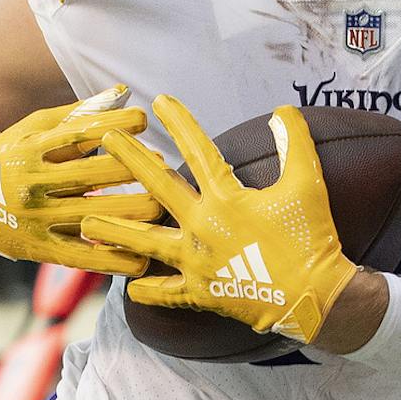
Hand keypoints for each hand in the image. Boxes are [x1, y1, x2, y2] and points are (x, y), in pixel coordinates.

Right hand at [0, 85, 161, 272]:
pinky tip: (142, 257)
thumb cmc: (7, 156)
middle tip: (168, 170)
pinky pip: (83, 258)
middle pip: (98, 175)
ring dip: (137, 213)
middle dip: (139, 172)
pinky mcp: (39, 249)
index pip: (83, 133)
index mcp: (33, 148)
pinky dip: (115, 259)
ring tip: (165, 209)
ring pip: (98, 216)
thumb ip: (78, 114)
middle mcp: (34, 182)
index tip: (145, 121)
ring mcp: (37, 218)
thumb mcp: (33, 129)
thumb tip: (123, 94)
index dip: (118, 126)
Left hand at [82, 98, 357, 342]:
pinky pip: (166, 292)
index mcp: (227, 199)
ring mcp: (196, 262)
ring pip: (146, 244)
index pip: (199, 151)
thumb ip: (295, 144)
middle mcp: (203, 228)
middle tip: (105, 142)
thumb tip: (283, 110)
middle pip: (158, 188)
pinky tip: (126, 285)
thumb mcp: (307, 186)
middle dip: (130, 162)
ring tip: (84, 224)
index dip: (180, 124)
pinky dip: (147, 290)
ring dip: (114, 233)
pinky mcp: (200, 292)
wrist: (315, 298)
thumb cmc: (311, 238)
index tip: (160, 101)